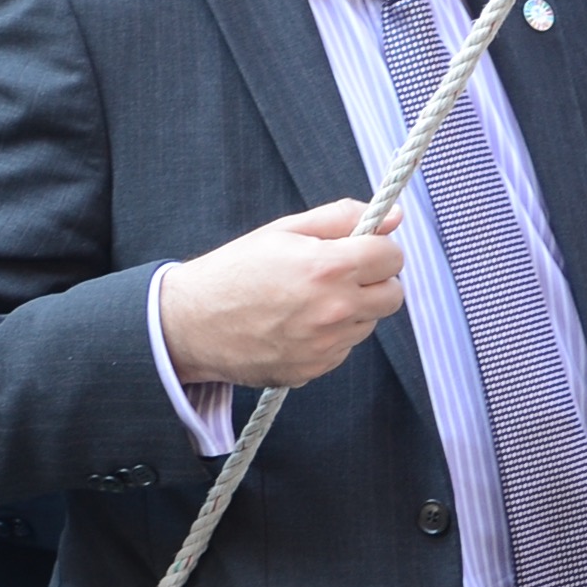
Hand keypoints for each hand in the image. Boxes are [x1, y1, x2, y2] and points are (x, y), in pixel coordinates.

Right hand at [156, 199, 405, 388]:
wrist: (191, 324)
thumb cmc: (235, 271)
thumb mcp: (284, 231)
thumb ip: (342, 218)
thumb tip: (394, 217)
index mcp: (328, 268)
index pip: (392, 257)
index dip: (379, 248)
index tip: (362, 248)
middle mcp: (333, 310)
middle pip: (393, 294)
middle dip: (376, 280)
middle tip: (342, 274)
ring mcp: (326, 345)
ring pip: (369, 322)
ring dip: (353, 309)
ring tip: (309, 299)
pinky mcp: (315, 369)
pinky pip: (344, 347)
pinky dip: (331, 336)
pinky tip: (298, 324)